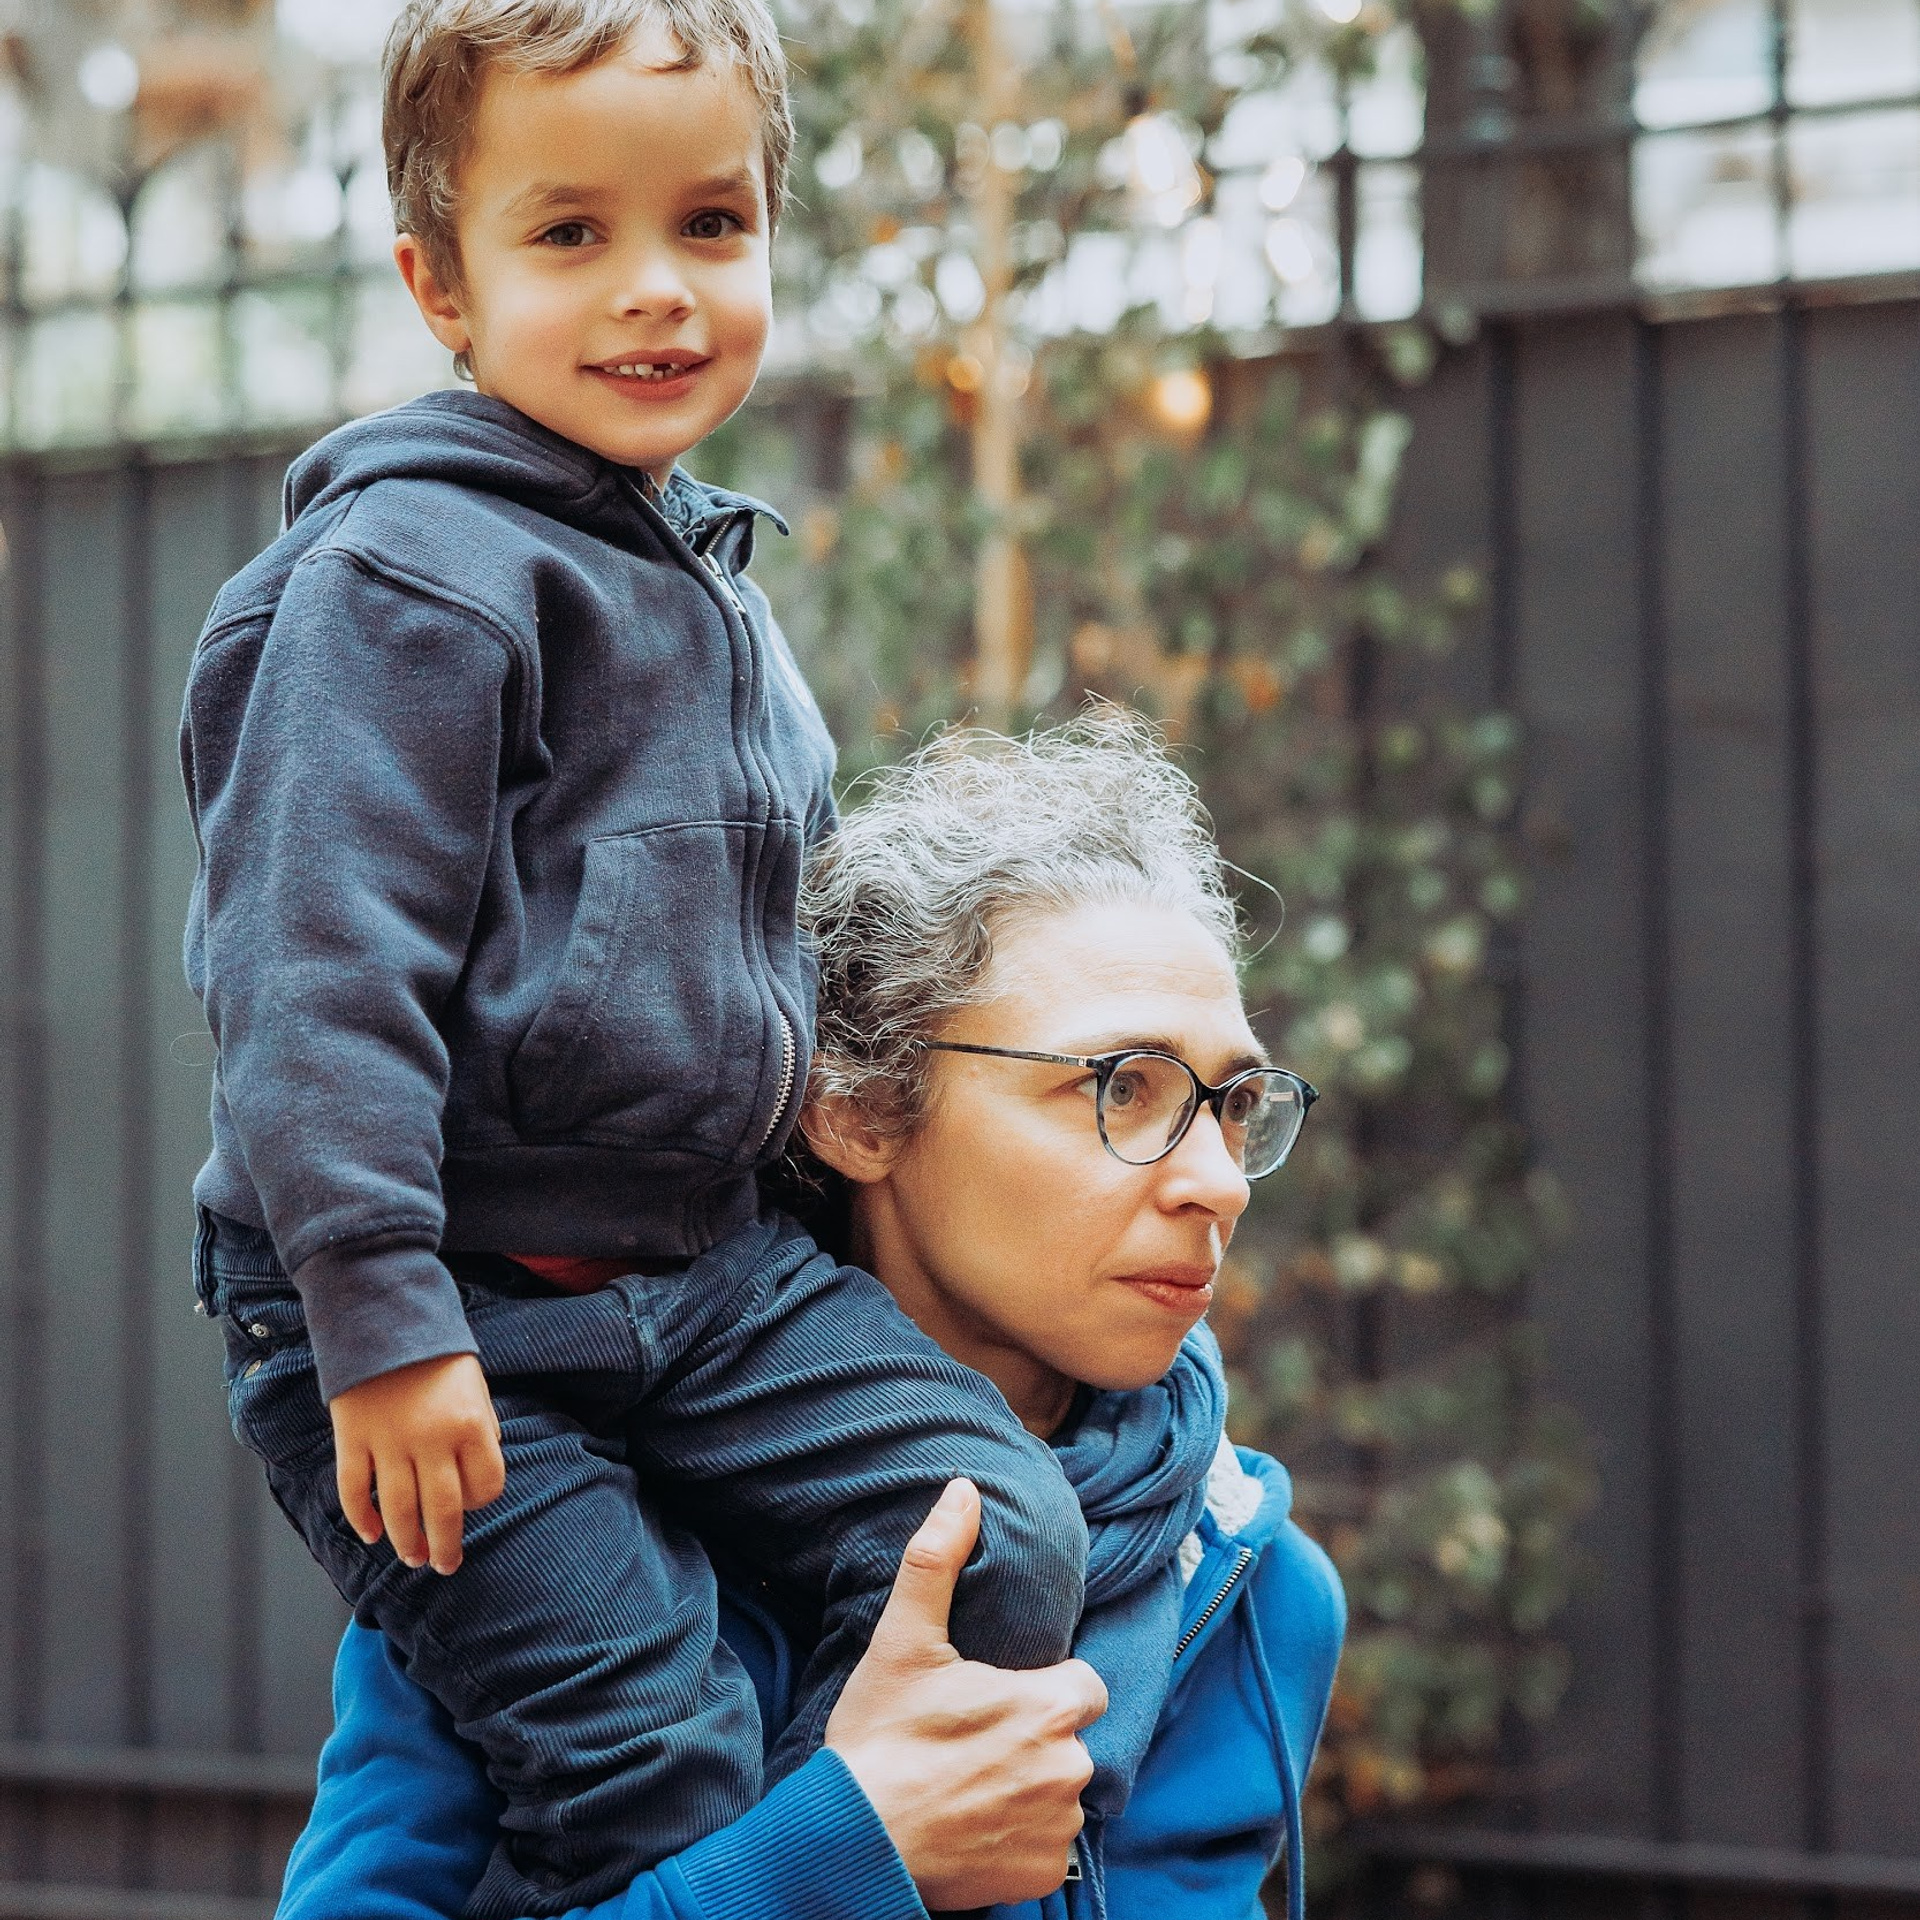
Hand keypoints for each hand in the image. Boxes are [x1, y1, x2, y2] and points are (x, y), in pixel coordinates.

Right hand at [329, 1354, 504, 1574]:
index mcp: (470, 1424)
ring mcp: (388, 1442)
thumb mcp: (475, 1386)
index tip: (471, 1502)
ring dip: (407, 1542)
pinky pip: (355, 1491)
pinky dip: (363, 1518)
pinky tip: (374, 1534)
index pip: (486, 1486)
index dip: (480, 1501)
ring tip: (413, 1558)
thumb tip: (476, 1479)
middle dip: (445, 1546)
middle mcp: (431, 1439)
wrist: (383, 1316)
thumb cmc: (437, 1354)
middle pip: (443, 1511)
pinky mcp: (352, 1439)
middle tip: (445, 1565)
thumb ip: (480, 1431)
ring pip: (399, 1510)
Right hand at [825, 1478, 1106, 1909]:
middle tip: (973, 1740)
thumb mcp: (903, 1641)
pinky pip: (1046, 1847)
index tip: (999, 1695)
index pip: (1082, 1684)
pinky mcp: (1041, 1876)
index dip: (1044, 1685)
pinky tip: (972, 1826)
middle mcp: (1069, 1769)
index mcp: (1050, 1707)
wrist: (853, 1843)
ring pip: (1058, 1792)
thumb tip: (963, 1490)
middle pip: (1068, 1738)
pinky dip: (1017, 1839)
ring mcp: (1058, 1830)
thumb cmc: (880, 1739)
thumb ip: (938, 1560)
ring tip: (967, 1782)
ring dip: (1027, 1787)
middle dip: (1032, 1736)